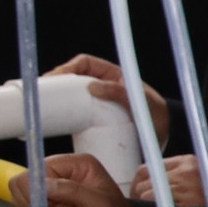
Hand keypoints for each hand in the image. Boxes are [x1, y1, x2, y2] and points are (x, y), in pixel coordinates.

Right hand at [4, 152, 137, 206]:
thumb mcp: (100, 205)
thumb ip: (72, 192)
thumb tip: (43, 184)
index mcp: (78, 164)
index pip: (42, 167)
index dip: (39, 187)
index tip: (50, 204)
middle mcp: (63, 170)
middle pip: (27, 176)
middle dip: (33, 196)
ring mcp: (53, 185)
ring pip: (20, 187)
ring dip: (30, 202)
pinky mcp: (46, 200)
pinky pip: (23, 199)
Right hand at [49, 54, 169, 144]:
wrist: (164, 142)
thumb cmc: (158, 119)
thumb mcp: (142, 104)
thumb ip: (122, 93)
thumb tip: (92, 86)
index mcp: (114, 76)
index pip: (85, 64)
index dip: (68, 68)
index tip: (55, 78)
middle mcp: (104, 88)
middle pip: (73, 80)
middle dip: (56, 85)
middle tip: (43, 94)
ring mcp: (99, 105)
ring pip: (72, 97)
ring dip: (57, 100)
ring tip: (42, 107)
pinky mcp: (95, 122)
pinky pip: (74, 115)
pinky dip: (62, 116)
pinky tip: (52, 122)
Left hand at [130, 153, 207, 206]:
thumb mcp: (199, 180)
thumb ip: (175, 177)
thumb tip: (143, 185)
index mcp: (188, 161)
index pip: (147, 169)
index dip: (137, 184)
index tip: (138, 196)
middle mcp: (187, 171)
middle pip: (145, 182)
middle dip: (141, 197)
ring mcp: (188, 186)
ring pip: (148, 196)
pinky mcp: (189, 203)